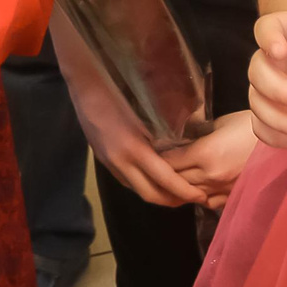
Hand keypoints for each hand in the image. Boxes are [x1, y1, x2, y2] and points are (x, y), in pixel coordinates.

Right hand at [65, 66, 203, 206]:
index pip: (165, 180)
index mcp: (134, 148)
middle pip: (151, 195)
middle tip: (193, 198)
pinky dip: (144, 185)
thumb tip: (184, 147)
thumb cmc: (120, 90)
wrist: (85, 85)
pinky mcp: (104, 160)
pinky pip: (127, 181)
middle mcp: (121, 161)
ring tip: (178, 191)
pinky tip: (155, 179)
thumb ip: (161, 133)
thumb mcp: (146, 111)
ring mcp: (110, 163)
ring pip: (137, 190)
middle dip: (174, 201)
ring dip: (159, 195)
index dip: (185, 192)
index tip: (202, 196)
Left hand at [161, 109, 257, 208]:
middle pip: (175, 180)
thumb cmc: (252, 126)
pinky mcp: (232, 196)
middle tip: (154, 166)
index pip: (168, 162)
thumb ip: (198, 130)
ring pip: (189, 194)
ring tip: (171, 178)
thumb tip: (182, 132)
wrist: (282, 143)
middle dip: (163, 173)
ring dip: (179, 187)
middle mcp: (209, 175)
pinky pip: (208, 202)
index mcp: (204, 153)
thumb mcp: (221, 122)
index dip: (157, 157)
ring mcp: (221, 189)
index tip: (151, 151)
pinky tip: (196, 189)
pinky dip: (198, 196)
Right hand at [246, 11, 286, 147]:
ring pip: (256, 102)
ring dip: (278, 119)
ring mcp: (270, 84)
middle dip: (278, 90)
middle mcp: (273, 57)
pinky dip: (275, 136)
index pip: (267, 26)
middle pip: (257, 70)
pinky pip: (261, 125)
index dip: (268, 38)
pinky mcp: (274, 108)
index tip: (279, 51)